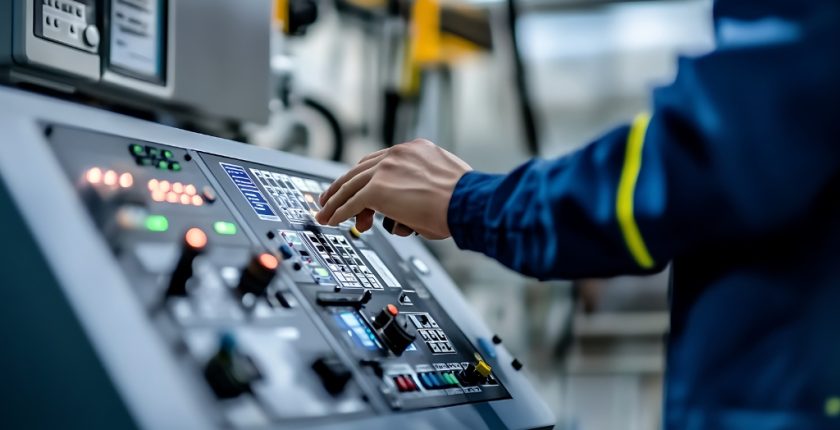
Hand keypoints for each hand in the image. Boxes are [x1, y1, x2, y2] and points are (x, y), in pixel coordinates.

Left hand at [316, 139, 471, 238]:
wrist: (467, 202)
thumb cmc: (464, 199)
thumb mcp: (444, 181)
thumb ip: (426, 184)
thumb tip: (417, 203)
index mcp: (414, 149)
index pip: (379, 161)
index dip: (366, 177)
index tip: (359, 188)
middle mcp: (396, 154)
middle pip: (359, 170)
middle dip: (343, 187)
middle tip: (331, 198)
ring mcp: (384, 170)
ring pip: (350, 185)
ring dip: (335, 201)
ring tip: (325, 213)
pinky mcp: (377, 190)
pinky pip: (351, 202)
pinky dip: (339, 212)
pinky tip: (332, 220)